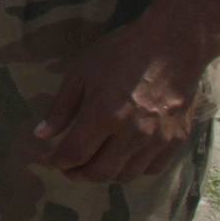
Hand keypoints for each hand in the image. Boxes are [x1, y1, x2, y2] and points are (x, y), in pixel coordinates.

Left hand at [33, 9, 214, 181]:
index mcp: (104, 115)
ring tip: (94, 163)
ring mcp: (158, 140)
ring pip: (126, 175)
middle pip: (100, 172)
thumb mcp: (81, 74)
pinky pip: (152, 169)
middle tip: (69, 167)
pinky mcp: (177, 140)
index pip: (75, 154)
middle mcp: (132, 134)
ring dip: (105, 174)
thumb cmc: (121, 54)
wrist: (172, 45)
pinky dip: (133, 169)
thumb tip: (41, 135)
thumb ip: (61, 108)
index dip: (58, 162)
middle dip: (78, 174)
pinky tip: (124, 159)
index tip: (51, 160)